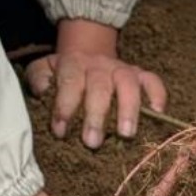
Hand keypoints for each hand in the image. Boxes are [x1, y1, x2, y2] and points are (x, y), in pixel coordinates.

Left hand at [25, 17, 165, 146]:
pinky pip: (152, 81)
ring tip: (126, 134)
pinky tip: (157, 114)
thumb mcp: (43, 70)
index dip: (65, 106)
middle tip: (92, 142)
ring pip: (128, 84)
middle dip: (96, 115)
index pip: (69, 83)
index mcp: (73, 64)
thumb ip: (38, 79)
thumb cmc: (63, 73)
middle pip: (100, 87)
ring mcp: (121, 69)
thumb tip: (41, 91)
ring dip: (128, 109)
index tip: (60, 131)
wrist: (86, 53)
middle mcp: (99, 65)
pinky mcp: (140, 74)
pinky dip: (157, 95)